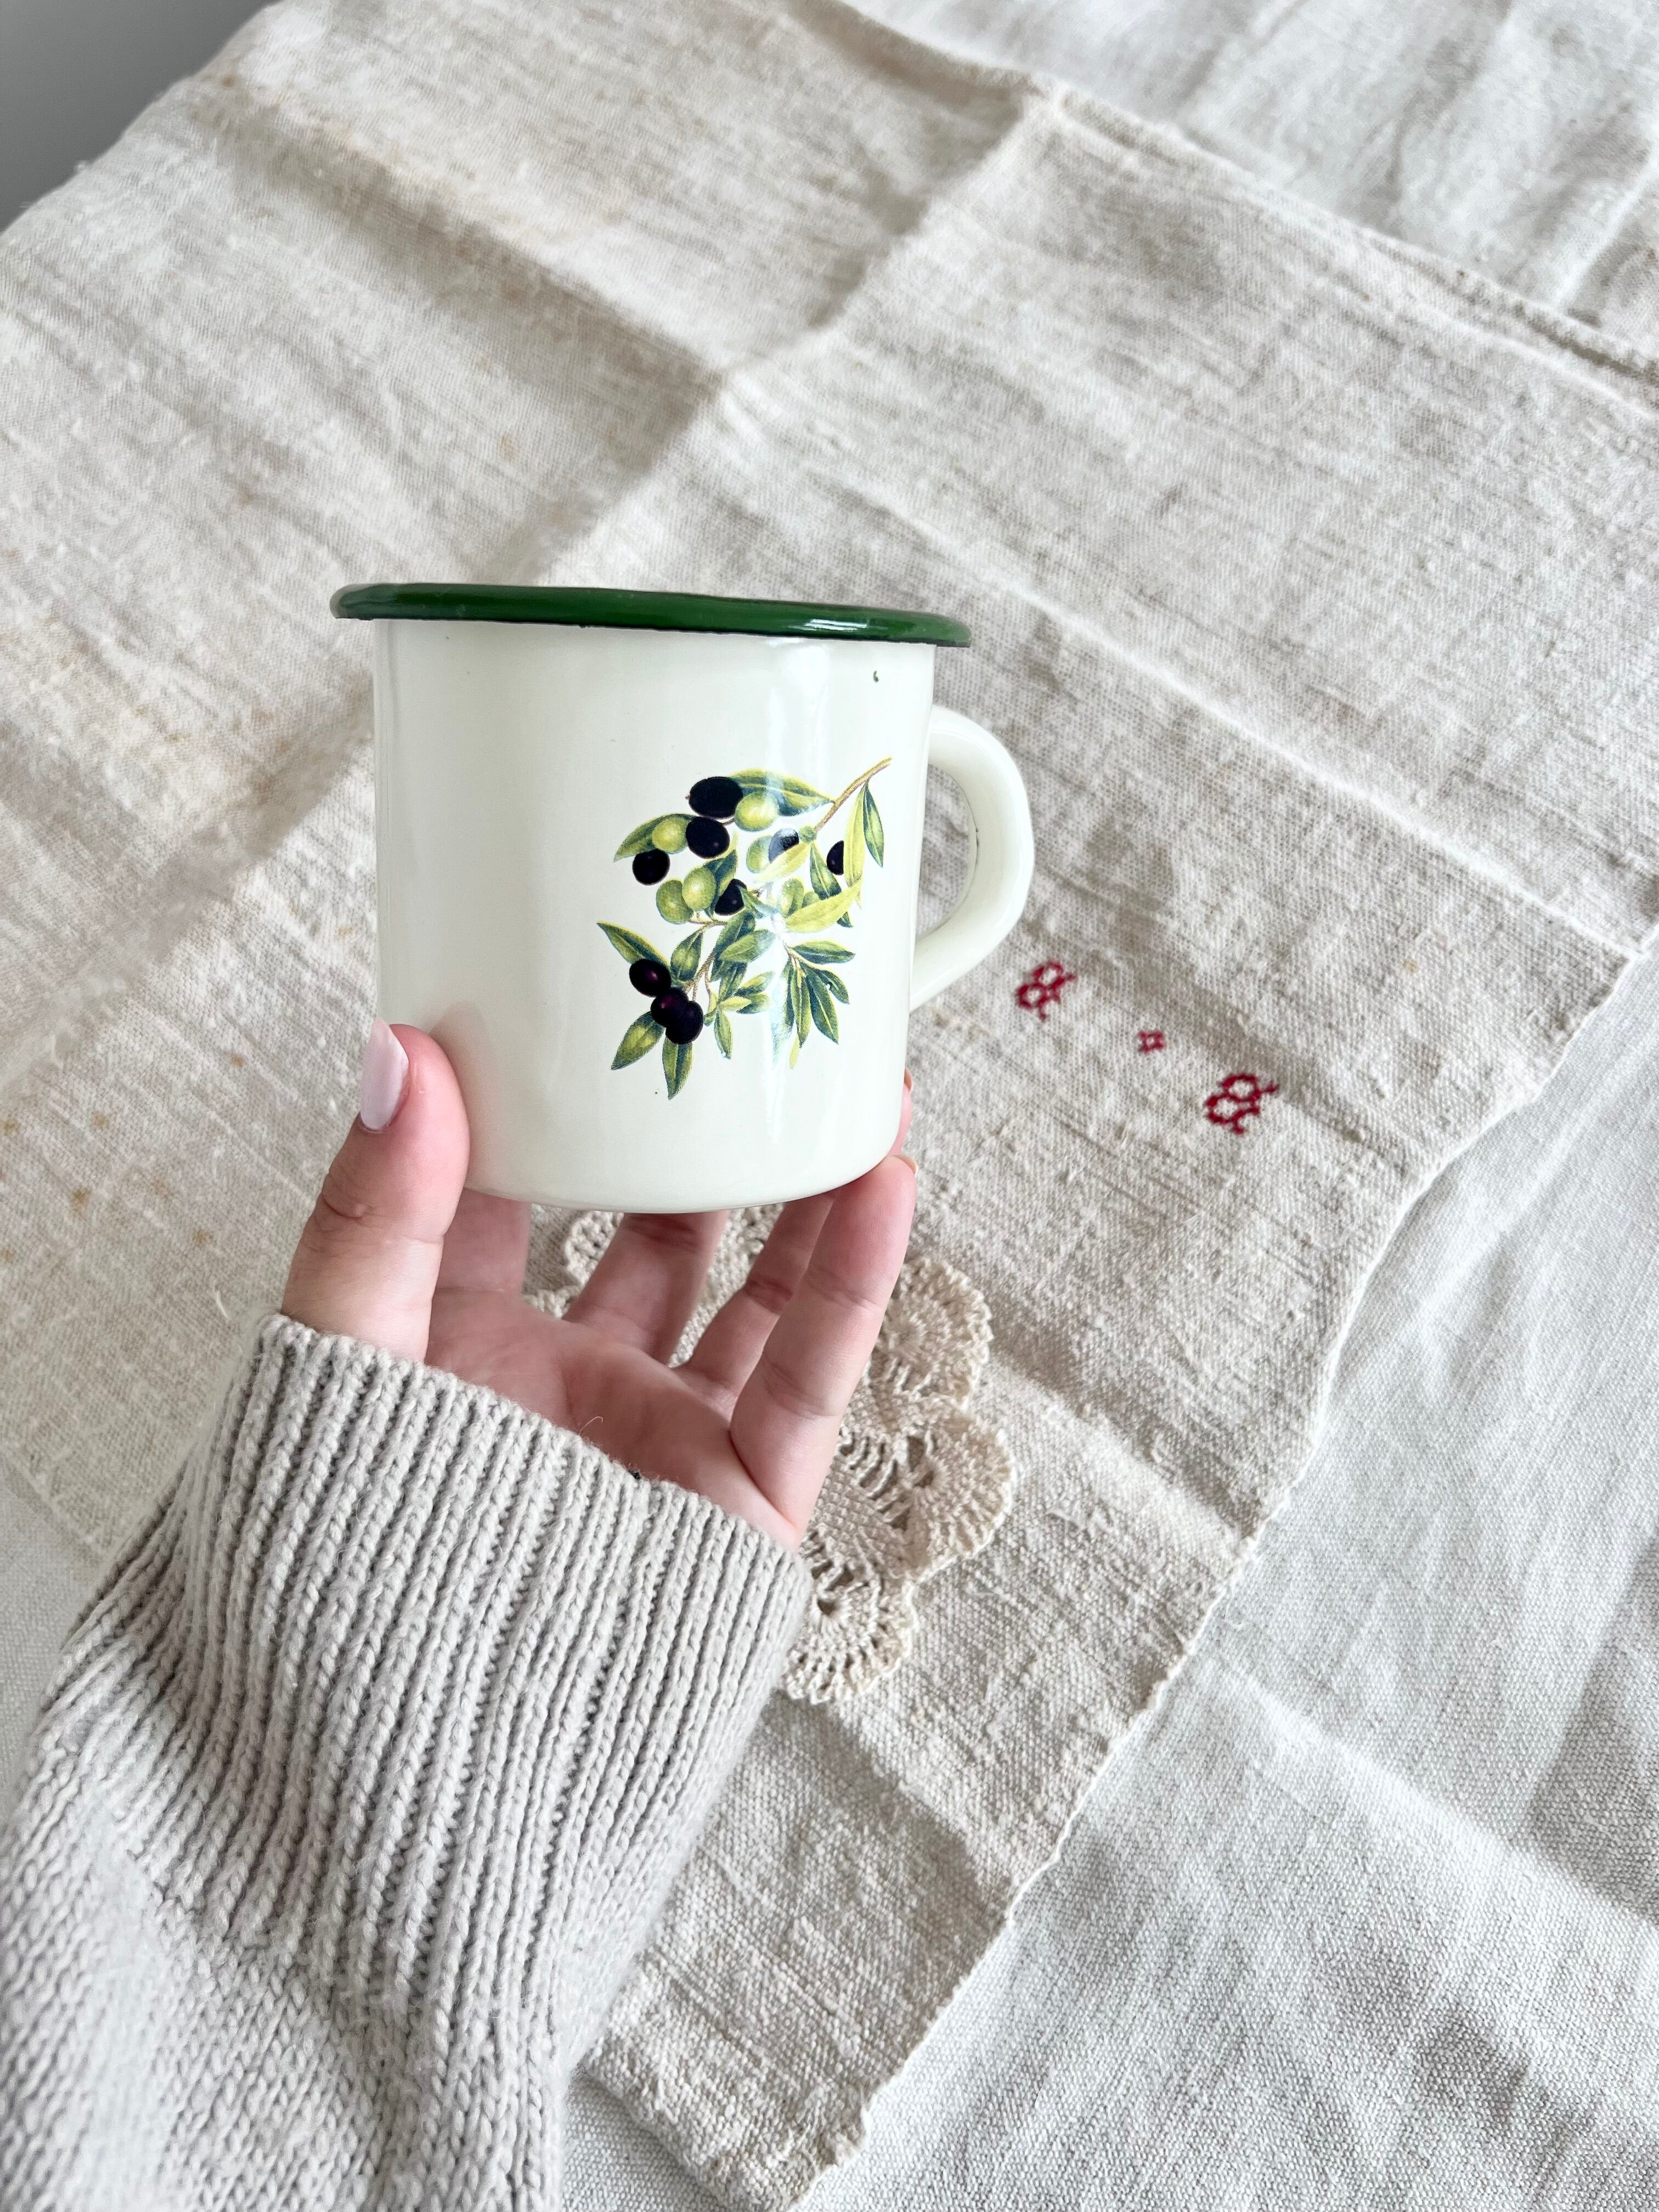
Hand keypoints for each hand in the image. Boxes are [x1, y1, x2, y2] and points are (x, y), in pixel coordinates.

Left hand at [281, 1023, 915, 1547]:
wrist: (399, 1785)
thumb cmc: (336, 1582)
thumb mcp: (337, 1368)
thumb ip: (370, 1216)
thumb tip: (394, 1047)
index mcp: (452, 1346)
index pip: (513, 1188)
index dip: (554, 1089)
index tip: (593, 983)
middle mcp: (561, 1385)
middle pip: (651, 1230)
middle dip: (698, 1133)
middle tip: (742, 1016)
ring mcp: (654, 1441)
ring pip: (751, 1291)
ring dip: (803, 1186)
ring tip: (848, 1073)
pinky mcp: (734, 1502)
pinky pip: (807, 1376)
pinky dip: (849, 1280)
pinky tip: (881, 1175)